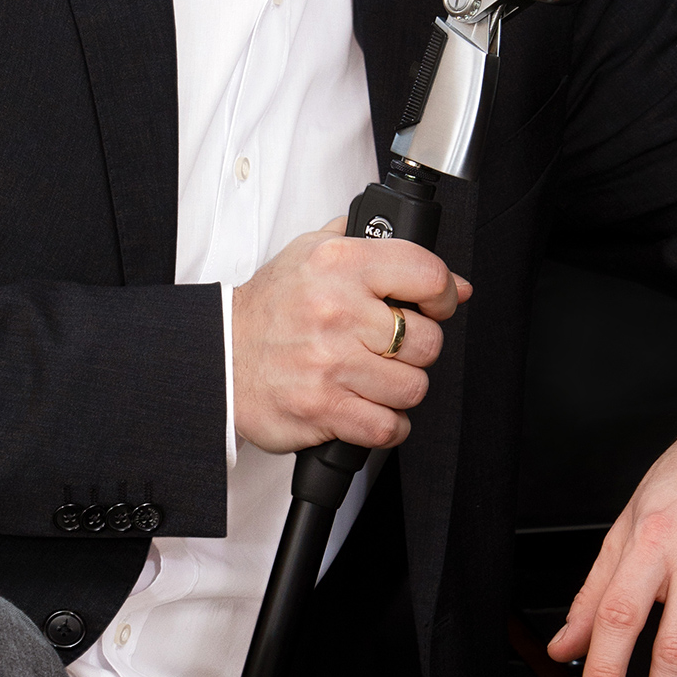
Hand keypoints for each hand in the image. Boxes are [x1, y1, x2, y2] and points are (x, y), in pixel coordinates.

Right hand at [231, 223, 470, 453]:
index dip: (443, 296)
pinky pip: (387, 426)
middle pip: (428, 341)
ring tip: (373, 379)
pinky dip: (386, 425)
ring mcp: (330, 362)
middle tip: (391, 349)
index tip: (435, 307)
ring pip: (413, 387)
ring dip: (399, 390)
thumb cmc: (272, 307)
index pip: (427, 275)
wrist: (220, 354)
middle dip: (417, 350)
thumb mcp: (315, 251)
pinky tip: (368, 409)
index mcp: (339, 263)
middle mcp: (336, 310)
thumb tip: (456, 282)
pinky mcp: (322, 408)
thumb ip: (382, 250)